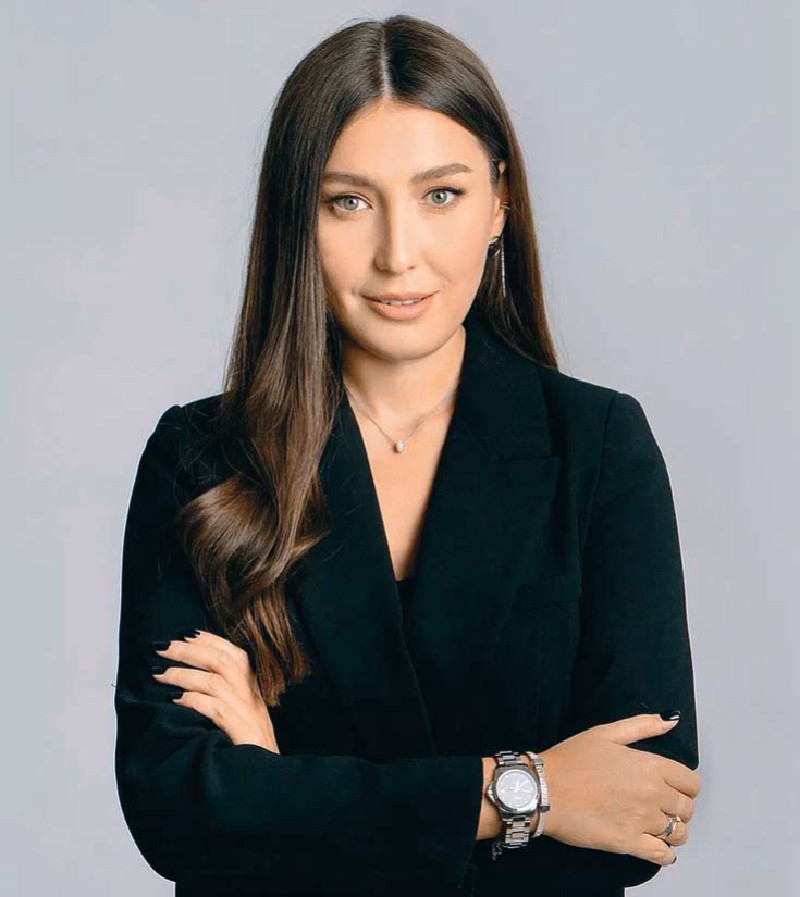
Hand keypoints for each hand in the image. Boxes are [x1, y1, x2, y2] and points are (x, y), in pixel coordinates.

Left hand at [151, 630, 279, 751]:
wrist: (271, 782)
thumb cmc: (248, 751)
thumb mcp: (241, 718)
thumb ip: (224, 697)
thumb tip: (190, 678)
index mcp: (253, 690)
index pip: (235, 653)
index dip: (209, 640)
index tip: (184, 633)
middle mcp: (253, 697)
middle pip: (222, 660)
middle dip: (188, 650)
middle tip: (161, 647)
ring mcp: (249, 714)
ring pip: (216, 680)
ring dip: (183, 673)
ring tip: (158, 673)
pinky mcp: (242, 732)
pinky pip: (215, 708)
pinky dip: (193, 700)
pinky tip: (174, 699)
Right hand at [539, 713, 700, 865]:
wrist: (545, 790)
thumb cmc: (571, 759)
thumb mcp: (604, 733)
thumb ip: (641, 726)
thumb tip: (670, 720)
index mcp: (650, 766)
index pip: (691, 783)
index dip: (685, 785)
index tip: (672, 786)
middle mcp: (652, 794)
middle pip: (686, 809)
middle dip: (678, 807)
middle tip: (660, 804)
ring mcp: (642, 821)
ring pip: (679, 834)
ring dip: (673, 830)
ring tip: (656, 825)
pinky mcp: (629, 844)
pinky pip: (663, 856)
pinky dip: (665, 854)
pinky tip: (655, 846)